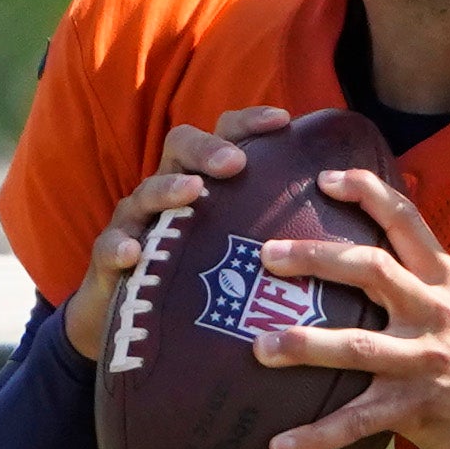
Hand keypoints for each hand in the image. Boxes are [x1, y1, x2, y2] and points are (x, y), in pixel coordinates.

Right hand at [59, 107, 291, 361]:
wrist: (134, 327)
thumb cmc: (199, 282)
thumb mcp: (237, 252)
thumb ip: (276, 232)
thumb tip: (341, 223)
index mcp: (203, 183)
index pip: (224, 138)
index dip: (249, 124)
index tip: (282, 122)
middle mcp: (167, 193)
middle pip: (179, 149)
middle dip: (207, 149)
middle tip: (235, 164)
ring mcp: (136, 223)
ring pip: (145, 193)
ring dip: (168, 188)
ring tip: (192, 192)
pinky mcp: (108, 261)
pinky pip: (108, 247)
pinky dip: (119, 246)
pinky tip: (132, 253)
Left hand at [254, 168, 449, 448]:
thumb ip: (430, 286)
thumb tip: (382, 264)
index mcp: (448, 283)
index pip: (407, 222)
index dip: (367, 193)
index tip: (325, 177)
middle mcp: (436, 313)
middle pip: (370, 269)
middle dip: (315, 258)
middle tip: (267, 255)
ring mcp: (427, 361)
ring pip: (357, 345)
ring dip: (303, 344)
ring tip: (260, 348)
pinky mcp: (420, 409)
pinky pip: (358, 422)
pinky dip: (316, 435)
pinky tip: (279, 446)